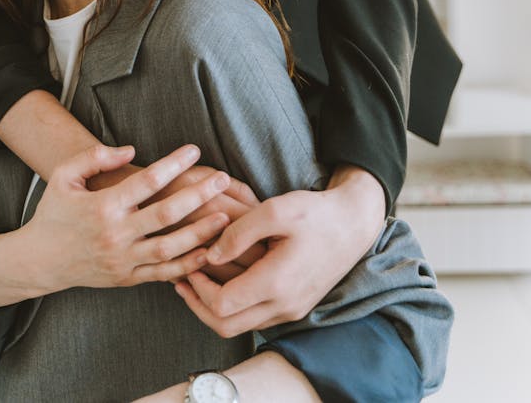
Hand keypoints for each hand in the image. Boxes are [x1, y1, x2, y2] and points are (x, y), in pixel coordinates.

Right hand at [6, 143, 234, 296]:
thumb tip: (131, 149)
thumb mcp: (64, 176)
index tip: (194, 150)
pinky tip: (207, 252)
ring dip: (200, 233)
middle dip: (198, 196)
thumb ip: (94, 157)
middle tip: (223, 179)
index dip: (173, 164)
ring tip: (224, 216)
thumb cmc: (54, 212)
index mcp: (103, 206)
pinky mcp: (127, 278)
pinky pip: (163, 274)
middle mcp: (116, 235)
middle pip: (166, 214)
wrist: (40, 261)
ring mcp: (123, 260)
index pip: (146, 182)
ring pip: (170, 248)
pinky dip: (187, 265)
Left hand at [175, 166, 385, 334]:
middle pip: (226, 326)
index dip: (198, 288)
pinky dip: (233, 303)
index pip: (222, 305)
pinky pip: (255, 316)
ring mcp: (290, 310)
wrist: (353, 225)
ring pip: (240, 325)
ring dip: (214, 306)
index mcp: (277, 283)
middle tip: (181, 277)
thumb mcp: (275, 209)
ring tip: (196, 275)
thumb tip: (210, 254)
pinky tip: (222, 277)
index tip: (189, 262)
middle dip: (198, 304)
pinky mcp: (294, 306)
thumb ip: (239, 232)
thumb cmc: (315, 213)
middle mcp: (284, 305)